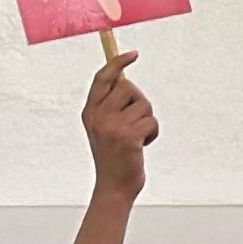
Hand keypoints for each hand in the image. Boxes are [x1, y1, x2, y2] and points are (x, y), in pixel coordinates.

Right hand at [83, 51, 155, 199]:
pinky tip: (142, 146)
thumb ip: (110, 106)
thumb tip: (124, 77)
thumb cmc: (114, 157)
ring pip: (143, 105)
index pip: (103, 78)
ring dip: (147, 121)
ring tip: (137, 138)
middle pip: (128, 87)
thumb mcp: (104, 128)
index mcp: (89, 112)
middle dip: (139, 102)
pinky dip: (153, 133)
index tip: (134, 54)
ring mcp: (112, 127)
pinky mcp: (128, 137)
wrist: (113, 188)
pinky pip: (151, 121)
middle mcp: (98, 117)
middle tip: (134, 122)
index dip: (118, 63)